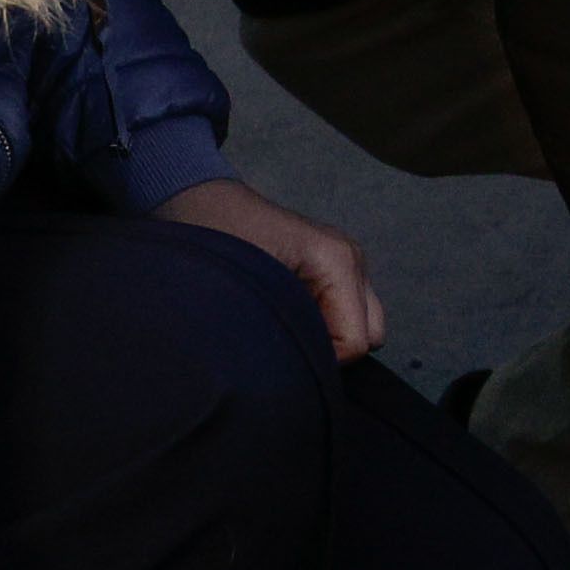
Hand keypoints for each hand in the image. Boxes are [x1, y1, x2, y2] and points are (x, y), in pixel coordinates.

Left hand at [157, 174, 385, 360]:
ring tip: (286, 324)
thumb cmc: (217, 239)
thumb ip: (285, 330)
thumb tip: (300, 369)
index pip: (355, 341)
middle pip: (369, 334)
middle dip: (332, 348)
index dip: (320, 357)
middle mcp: (352, 258)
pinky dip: (327, 323)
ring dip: (330, 335)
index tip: (279, 346)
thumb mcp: (248, 289)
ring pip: (363, 324)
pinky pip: (349, 310)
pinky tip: (291, 313)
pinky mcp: (336, 264)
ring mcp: (348, 259)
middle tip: (286, 339)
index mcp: (337, 260)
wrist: (200, 199)